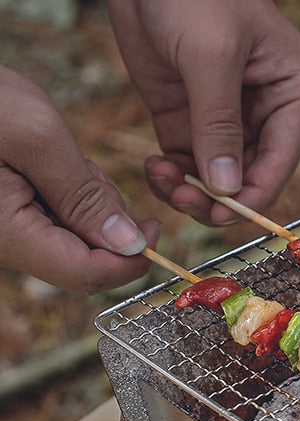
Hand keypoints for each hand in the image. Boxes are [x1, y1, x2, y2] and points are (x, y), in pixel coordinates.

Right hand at [0, 67, 159, 293]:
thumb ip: (85, 196)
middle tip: (87, 171)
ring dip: (85, 205)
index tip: (155, 226)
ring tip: (56, 158)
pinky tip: (45, 163)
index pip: (88, 275)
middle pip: (83, 261)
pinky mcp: (4, 218)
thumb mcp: (35, 136)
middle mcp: (4, 247)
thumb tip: (129, 245)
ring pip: (70, 241)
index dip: (131, 260)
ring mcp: (4, 234)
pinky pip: (51, 222)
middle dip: (104, 223)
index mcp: (8, 237)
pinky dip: (65, 197)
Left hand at [107, 0, 299, 225]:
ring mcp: (227, 121)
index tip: (220, 212)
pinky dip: (173, 178)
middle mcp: (267, 114)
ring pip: (219, 180)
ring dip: (192, 192)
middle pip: (251, 178)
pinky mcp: (190, 121)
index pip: (280, 161)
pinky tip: (155, 169)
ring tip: (163, 179)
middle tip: (183, 198)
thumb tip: (226, 190)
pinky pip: (188, 166)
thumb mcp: (210, 55)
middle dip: (218, 197)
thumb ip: (218, 124)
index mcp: (293, 94)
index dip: (254, 194)